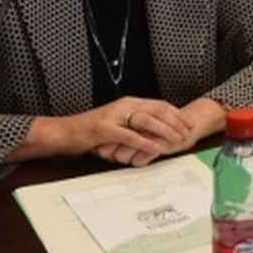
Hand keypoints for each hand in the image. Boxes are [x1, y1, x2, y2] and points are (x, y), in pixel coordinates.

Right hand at [10, 97, 224, 165]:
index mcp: (129, 103)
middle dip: (176, 121)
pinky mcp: (104, 129)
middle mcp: (124, 106)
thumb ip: (134, 123)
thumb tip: (154, 130)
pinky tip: (155, 148)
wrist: (63, 132)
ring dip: (165, 130)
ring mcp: (114, 116)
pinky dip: (144, 142)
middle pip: (157, 109)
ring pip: (147, 120)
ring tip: (178, 139)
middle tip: (189, 132)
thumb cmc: (91, 130)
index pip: (159, 104)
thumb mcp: (117, 122)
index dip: (176, 114)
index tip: (189, 123)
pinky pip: (129, 135)